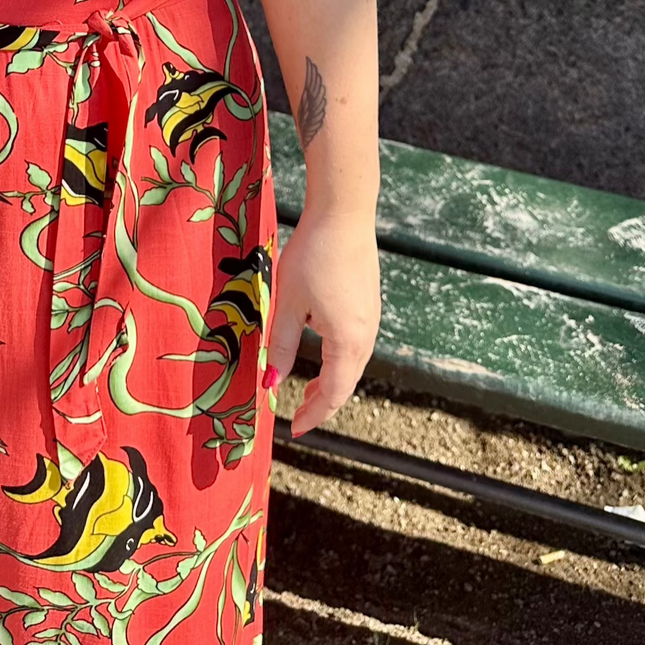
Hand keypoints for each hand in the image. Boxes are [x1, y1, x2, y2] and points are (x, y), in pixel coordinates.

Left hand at [263, 208, 379, 436]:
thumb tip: (271, 383)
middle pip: (346, 383)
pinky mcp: (370, 303)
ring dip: (332, 382)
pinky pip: (356, 345)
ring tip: (307, 391)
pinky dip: (340, 361)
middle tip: (299, 417)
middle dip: (322, 403)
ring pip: (353, 364)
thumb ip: (283, 346)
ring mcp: (372, 319)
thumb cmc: (312, 257)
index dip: (313, 415)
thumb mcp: (289, 304)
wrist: (344, 214)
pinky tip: (324, 354)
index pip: (332, 393)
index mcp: (347, 342)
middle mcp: (366, 336)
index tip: (295, 431)